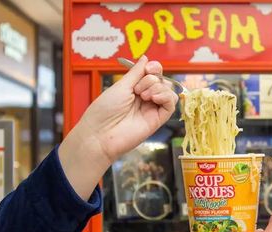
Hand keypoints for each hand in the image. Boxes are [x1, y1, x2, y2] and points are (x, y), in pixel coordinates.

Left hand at [59, 56, 177, 198]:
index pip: (153, 74)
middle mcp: (145, 98)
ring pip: (169, 91)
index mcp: (134, 89)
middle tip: (137, 89)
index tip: (149, 68)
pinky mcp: (157, 120)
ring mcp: (151, 109)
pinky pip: (171, 105)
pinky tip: (153, 99)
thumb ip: (136, 72)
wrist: (100, 134)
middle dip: (153, 79)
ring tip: (143, 96)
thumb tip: (145, 57)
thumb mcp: (121, 86)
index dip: (155, 68)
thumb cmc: (104, 111)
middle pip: (162, 81)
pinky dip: (166, 97)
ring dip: (158, 88)